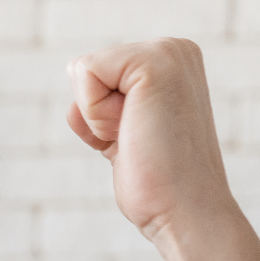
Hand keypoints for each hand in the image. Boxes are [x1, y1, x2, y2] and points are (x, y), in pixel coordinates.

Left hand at [65, 38, 240, 250]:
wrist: (187, 211)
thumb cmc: (158, 185)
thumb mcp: (123, 140)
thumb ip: (102, 117)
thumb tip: (72, 109)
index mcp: (170, 64)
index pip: (94, 75)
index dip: (100, 116)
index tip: (139, 138)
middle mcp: (174, 49)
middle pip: (84, 71)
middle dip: (96, 114)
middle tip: (140, 141)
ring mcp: (169, 52)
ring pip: (82, 71)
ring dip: (98, 117)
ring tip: (140, 137)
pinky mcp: (156, 63)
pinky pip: (85, 72)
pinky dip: (97, 114)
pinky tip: (134, 132)